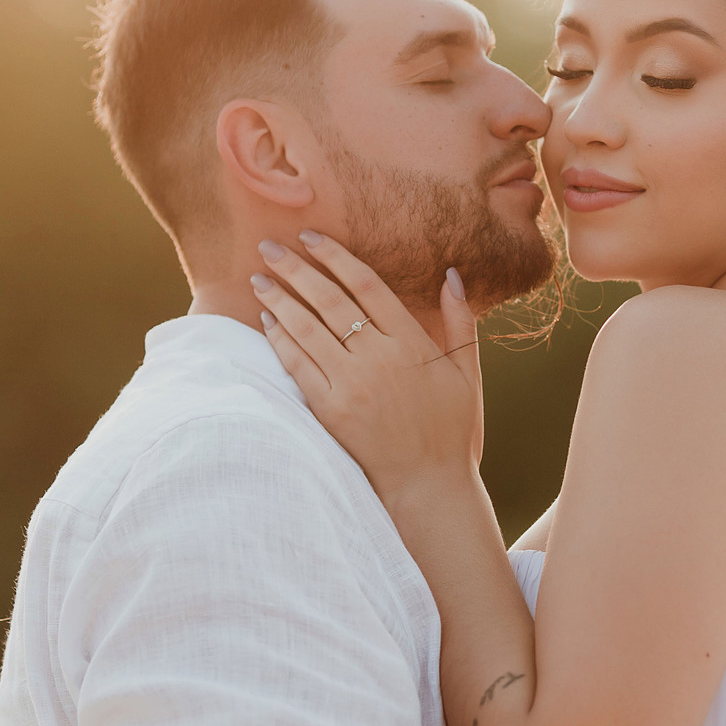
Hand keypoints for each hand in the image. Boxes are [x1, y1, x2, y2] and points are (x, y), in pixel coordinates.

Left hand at [252, 235, 482, 500]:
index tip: (312, 237)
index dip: (336, 257)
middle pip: (329, 300)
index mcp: (413, 343)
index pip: (366, 285)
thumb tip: (450, 274)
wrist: (430, 488)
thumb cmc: (452, 431)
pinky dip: (280, 341)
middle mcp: (380, 358)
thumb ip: (460, 321)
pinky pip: (298, 367)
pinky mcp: (331, 411)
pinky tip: (267, 322)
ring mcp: (352, 385)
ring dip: (279, 300)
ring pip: (307, 329)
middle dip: (296, 268)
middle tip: (269, 246)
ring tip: (259, 278)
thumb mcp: (467, 373)